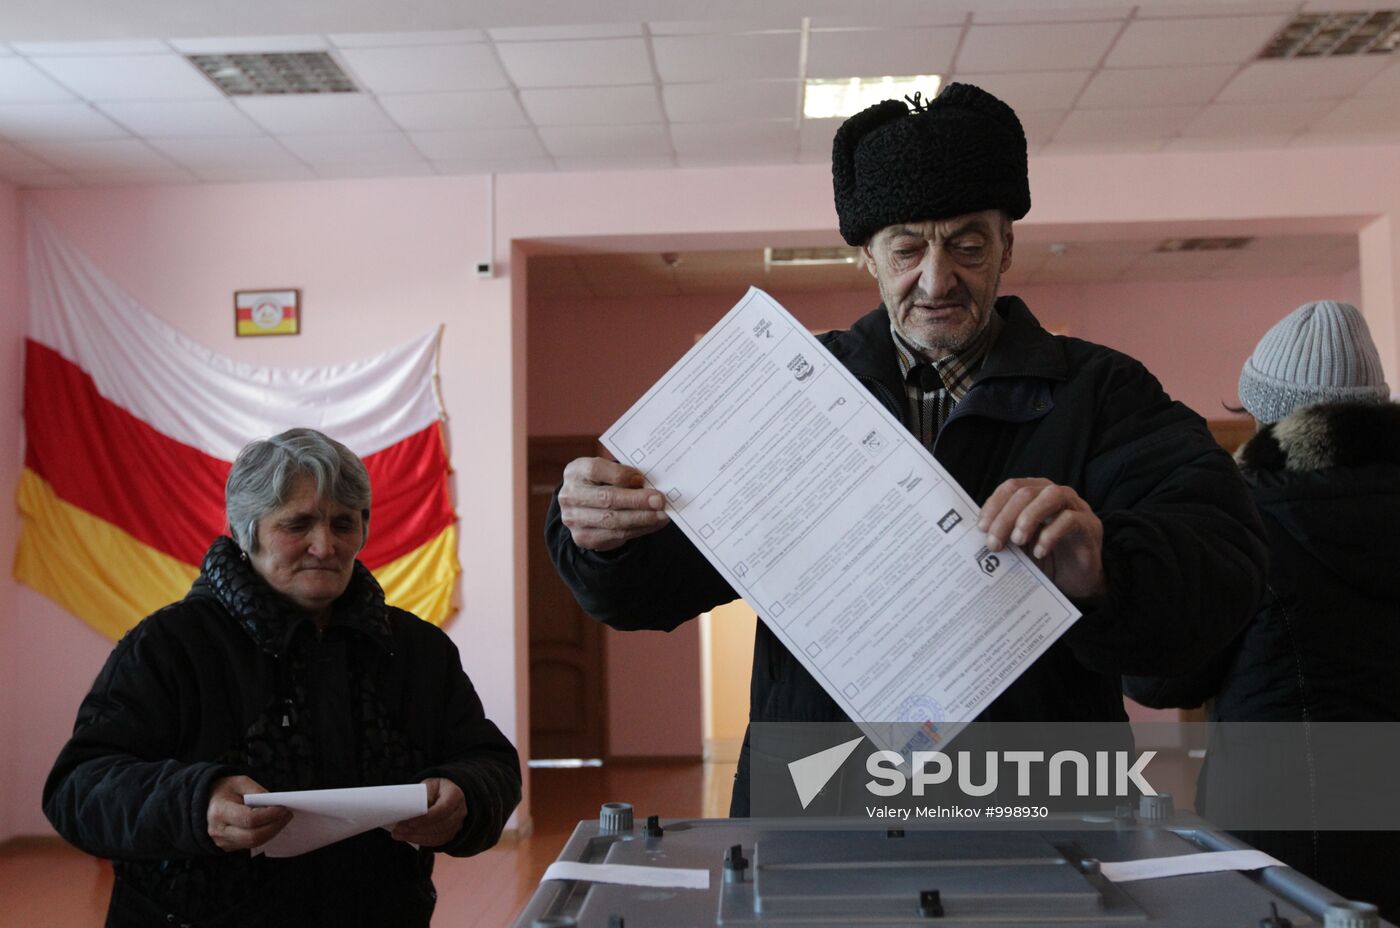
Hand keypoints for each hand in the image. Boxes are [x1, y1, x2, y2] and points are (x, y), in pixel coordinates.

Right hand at [206, 775, 290, 851]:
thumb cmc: (223, 791)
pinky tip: (273, 825)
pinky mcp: (228, 846)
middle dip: (275, 826)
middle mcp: (220, 830)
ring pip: (253, 843)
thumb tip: (274, 803)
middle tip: (287, 815)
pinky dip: (265, 835)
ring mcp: (222, 841)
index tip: (283, 808)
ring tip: (283, 819)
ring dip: (272, 832)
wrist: (203, 803)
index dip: (269, 815)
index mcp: (220, 811)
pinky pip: (250, 845)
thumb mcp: (239, 782)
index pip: (249, 819)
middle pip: (253, 836)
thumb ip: (257, 791)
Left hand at [391, 778, 466, 847]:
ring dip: (417, 837)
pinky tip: (408, 837)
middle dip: (418, 830)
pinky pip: (437, 842)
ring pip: (438, 836)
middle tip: (398, 829)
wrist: (446, 793)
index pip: (442, 810)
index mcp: (455, 795)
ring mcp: (458, 824)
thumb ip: (424, 794)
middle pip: (440, 826)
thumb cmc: (436, 788)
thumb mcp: (430, 784)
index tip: (409, 822)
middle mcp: (460, 811)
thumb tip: (416, 808)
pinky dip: (421, 841)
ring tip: (399, 834)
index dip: (426, 818)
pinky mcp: (451, 834)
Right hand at [557, 456, 668, 551]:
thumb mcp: (607, 470)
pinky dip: (639, 530)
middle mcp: (569, 495)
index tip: (642, 479)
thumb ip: (623, 474)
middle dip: (637, 500)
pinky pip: (615, 536)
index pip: (596, 470)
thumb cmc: (601, 482)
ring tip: (661, 515)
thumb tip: (647, 484)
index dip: (621, 475)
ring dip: (641, 519)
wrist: (582, 506)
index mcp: (575, 471)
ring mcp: (573, 519)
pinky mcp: (582, 538)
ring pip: (612, 521)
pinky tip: (654, 524)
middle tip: (660, 500)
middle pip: (606, 498)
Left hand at [977, 478, 1106, 600]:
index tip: (981, 528)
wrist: (1074, 582)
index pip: (1011, 487)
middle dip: (1006, 517)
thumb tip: (977, 535)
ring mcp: (1075, 506)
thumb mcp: (1018, 546)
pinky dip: (1051, 534)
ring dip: (1029, 517)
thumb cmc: (1043, 559)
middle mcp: (1055, 494)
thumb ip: (1002, 535)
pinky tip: (1040, 551)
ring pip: (1051, 496)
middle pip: (1026, 492)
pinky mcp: (1089, 525)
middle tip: (993, 543)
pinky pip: (1070, 520)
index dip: (994, 504)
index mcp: (1035, 493)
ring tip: (1017, 541)